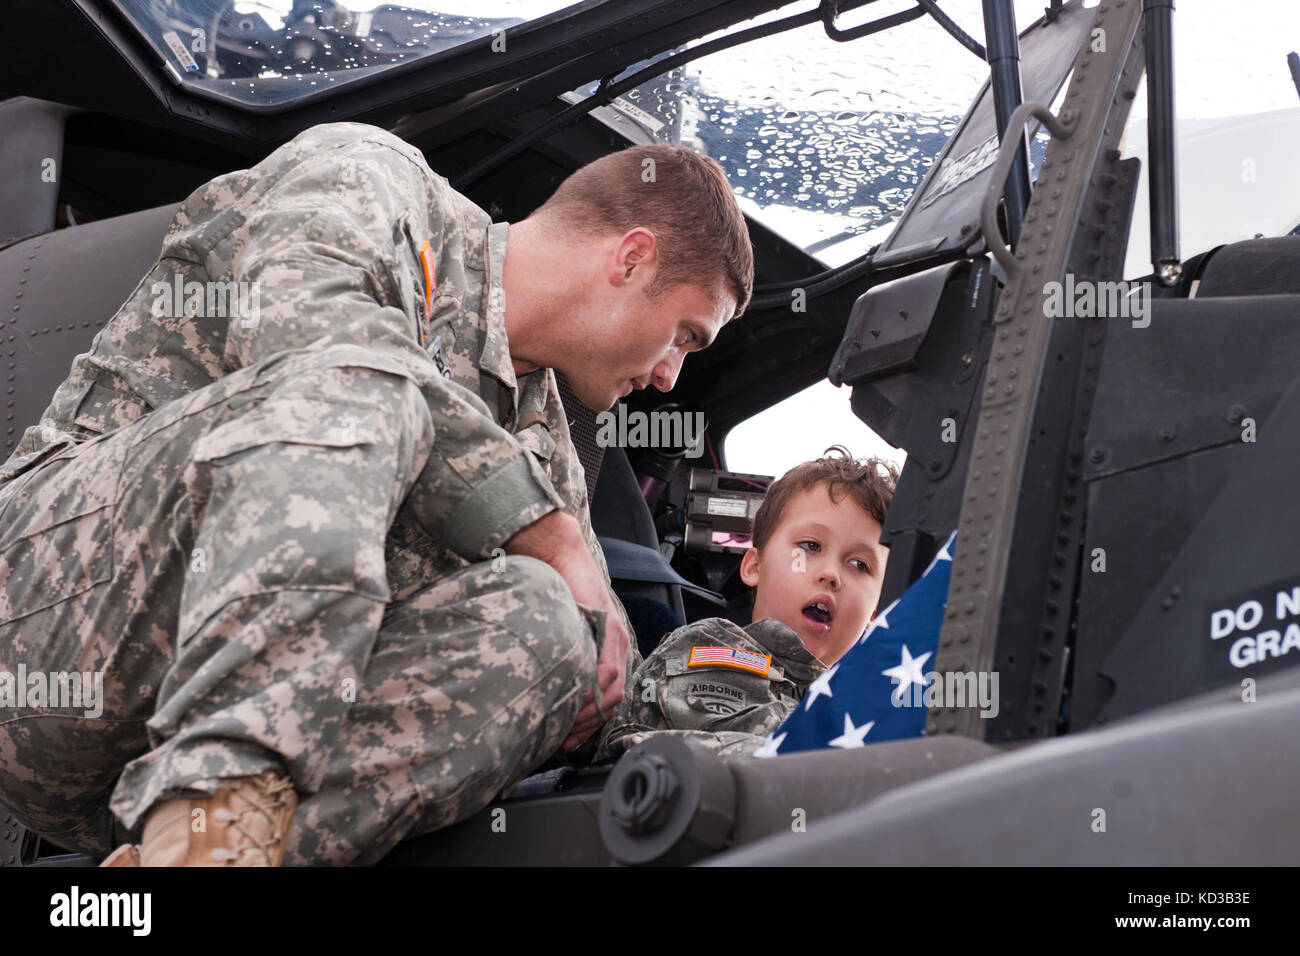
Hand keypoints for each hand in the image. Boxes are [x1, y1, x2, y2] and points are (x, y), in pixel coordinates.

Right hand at [503, 511, 629, 749]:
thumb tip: (548, 692)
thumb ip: (565, 657)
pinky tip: (573, 698)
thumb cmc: (555, 592)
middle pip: (613, 697)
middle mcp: (619, 643)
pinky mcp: (606, 626)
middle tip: (563, 740)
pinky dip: (592, 688)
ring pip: (612, 687)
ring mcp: (615, 635)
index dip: (591, 722)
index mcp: (611, 647)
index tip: (569, 739)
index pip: (610, 697)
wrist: (556, 556)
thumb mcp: (563, 630)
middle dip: (588, 723)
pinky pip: (605, 667)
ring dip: (588, 711)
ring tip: (563, 725)